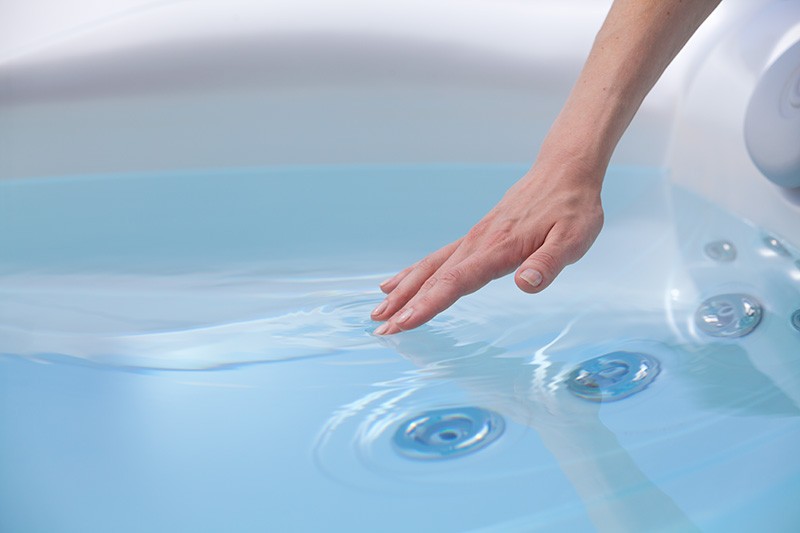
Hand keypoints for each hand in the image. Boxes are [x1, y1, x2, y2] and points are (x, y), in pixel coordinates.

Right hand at [371, 156, 604, 334]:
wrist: (564, 171)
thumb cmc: (572, 208)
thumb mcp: (573, 238)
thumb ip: (548, 263)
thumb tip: (525, 284)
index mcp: (498, 248)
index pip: (455, 282)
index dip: (428, 305)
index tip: (403, 324)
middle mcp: (478, 243)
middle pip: (432, 277)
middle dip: (404, 305)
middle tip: (380, 329)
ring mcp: (473, 238)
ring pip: (428, 267)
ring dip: (402, 291)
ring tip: (378, 311)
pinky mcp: (475, 236)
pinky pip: (437, 257)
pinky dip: (413, 273)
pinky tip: (397, 283)